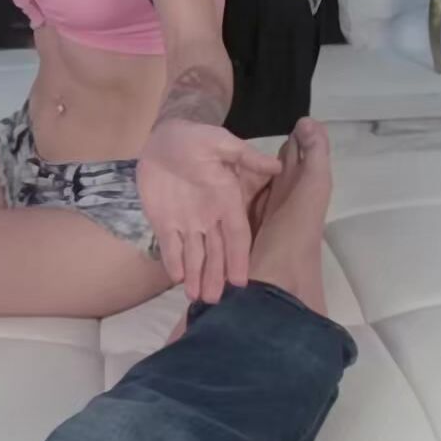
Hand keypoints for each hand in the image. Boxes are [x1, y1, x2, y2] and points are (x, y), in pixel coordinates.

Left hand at [135, 120, 262, 299]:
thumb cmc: (197, 139)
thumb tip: (276, 164)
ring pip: (195, 255)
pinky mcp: (165, 222)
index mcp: (227, 202)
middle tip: (216, 302)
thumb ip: (244, 156)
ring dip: (196, 276)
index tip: (242, 280)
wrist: (166, 139)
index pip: (237, 235)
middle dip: (216, 276)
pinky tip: (176, 280)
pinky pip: (170, 246)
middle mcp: (210, 218)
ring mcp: (187, 222)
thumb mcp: (221, 143)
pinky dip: (173, 262)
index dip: (239, 257)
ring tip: (198, 299)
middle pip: (216, 253)